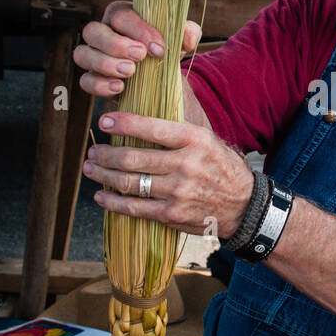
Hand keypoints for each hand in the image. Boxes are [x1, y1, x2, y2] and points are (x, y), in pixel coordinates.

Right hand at [74, 1, 201, 100]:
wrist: (160, 75)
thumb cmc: (166, 48)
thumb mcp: (181, 39)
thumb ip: (187, 32)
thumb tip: (186, 38)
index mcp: (122, 16)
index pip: (121, 15)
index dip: (139, 31)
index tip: (159, 49)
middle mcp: (103, 33)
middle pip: (92, 30)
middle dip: (115, 44)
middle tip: (139, 56)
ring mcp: (94, 56)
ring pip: (82, 54)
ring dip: (105, 64)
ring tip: (130, 72)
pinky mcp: (93, 79)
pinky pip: (85, 81)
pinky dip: (100, 85)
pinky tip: (119, 88)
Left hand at [83, 110, 252, 238]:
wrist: (244, 206)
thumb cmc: (221, 168)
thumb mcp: (208, 140)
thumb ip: (177, 132)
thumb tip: (139, 121)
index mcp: (195, 140)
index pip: (152, 128)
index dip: (123, 124)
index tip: (105, 121)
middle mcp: (185, 164)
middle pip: (132, 158)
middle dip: (105, 154)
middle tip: (94, 151)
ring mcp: (177, 192)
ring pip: (128, 182)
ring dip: (104, 175)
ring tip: (91, 169)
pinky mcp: (171, 214)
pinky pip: (134, 208)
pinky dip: (113, 202)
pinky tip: (102, 195)